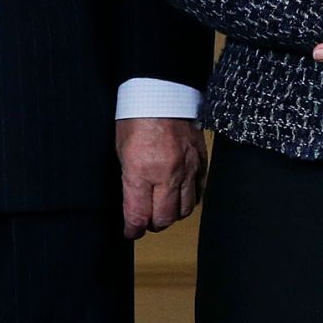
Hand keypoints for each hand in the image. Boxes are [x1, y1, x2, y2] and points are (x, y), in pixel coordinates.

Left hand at [117, 118, 206, 236]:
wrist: (163, 91)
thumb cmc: (136, 117)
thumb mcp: (121, 151)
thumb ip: (130, 181)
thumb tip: (134, 203)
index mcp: (141, 172)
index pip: (138, 216)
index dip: (133, 229)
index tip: (131, 231)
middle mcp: (167, 174)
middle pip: (164, 218)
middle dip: (153, 225)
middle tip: (147, 221)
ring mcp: (188, 168)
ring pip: (185, 209)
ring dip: (172, 214)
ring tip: (164, 208)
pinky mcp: (201, 160)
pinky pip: (200, 190)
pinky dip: (190, 198)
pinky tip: (181, 195)